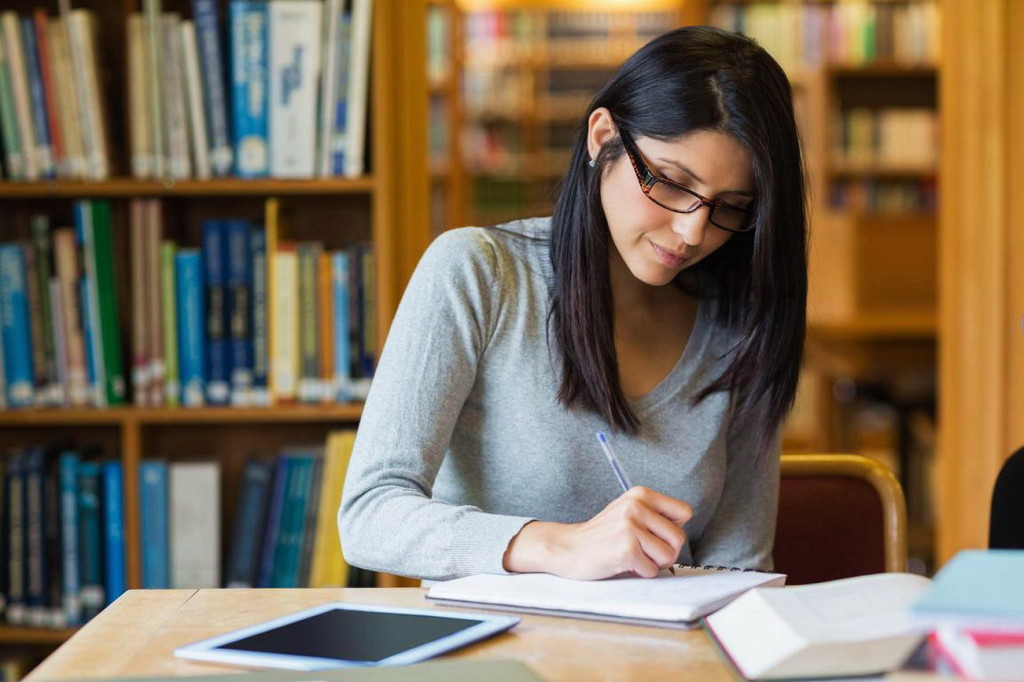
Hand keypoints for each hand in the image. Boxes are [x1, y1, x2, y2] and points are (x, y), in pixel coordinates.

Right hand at [503, 486, 692, 579]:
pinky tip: (622, 563)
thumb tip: (682, 533)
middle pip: (679, 538)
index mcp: (641, 494)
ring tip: (633, 557)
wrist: (568, 548)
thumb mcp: (628, 513)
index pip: (684, 512)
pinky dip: (640, 573)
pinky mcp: (626, 549)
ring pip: (668, 556)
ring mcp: (630, 527)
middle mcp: (636, 506)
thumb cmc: (602, 536)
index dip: (673, 529)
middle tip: (643, 552)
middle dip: (665, 552)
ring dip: (653, 564)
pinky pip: (651, 570)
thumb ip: (655, 516)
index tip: (655, 535)